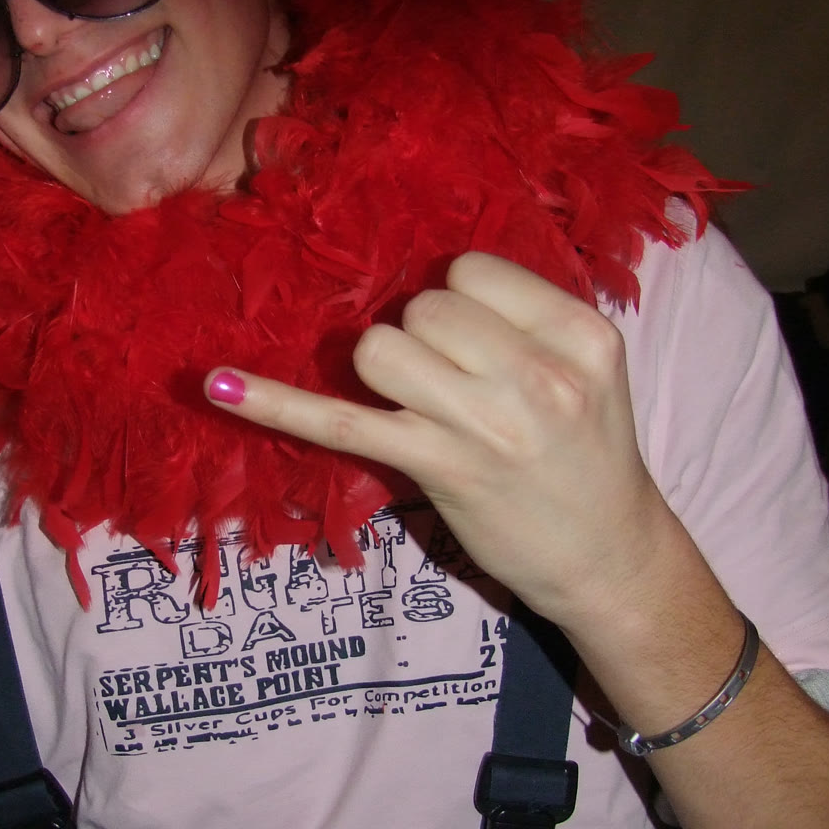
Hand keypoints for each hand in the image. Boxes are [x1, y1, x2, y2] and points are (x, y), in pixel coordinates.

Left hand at [205, 252, 670, 630]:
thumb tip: (422, 286)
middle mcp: (539, 375)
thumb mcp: (585, 371)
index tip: (472, 343)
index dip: (456, 302)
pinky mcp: (439, 469)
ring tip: (422, 408)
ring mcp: (489, 426)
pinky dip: (276, 402)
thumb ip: (521, 321)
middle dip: (419, 338)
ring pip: (381, 348)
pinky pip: (343, 423)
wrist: (610, 557)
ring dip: (384, 371)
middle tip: (451, 389)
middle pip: (424, 308)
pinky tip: (218, 385)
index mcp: (580, 335)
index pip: (472, 271)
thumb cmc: (586, 459)